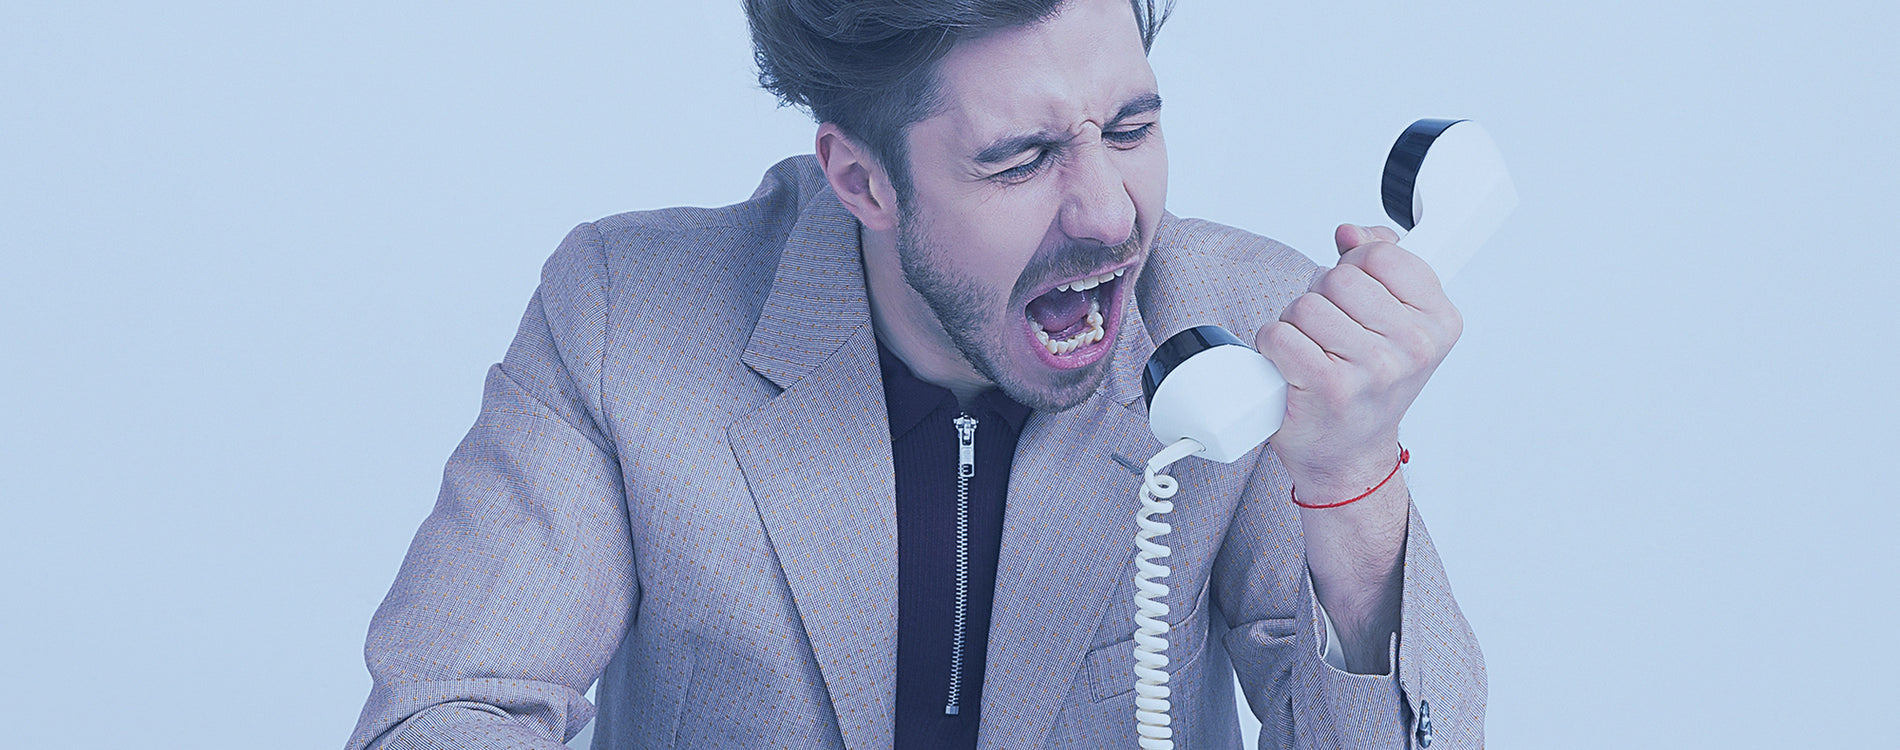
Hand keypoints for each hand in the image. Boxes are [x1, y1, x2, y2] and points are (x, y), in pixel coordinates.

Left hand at [1254, 224, 1461, 500]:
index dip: (1356, 267)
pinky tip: (1291, 366)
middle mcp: (1413, 346)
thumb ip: (1381, 263)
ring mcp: (1373, 368)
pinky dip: (1273, 346)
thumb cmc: (1369, 384)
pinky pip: (1280, 335)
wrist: (1349, 454)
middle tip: (1330, 332)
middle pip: (1338, 278)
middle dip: (1321, 297)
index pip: (1382, 254)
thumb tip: (1350, 232)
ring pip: (1305, 306)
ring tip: (1313, 351)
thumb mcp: (1395, 321)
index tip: (1359, 295)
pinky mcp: (1328, 387)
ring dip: (1295, 324)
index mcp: (1439, 321)